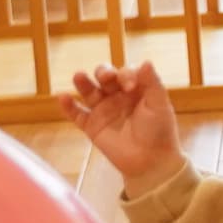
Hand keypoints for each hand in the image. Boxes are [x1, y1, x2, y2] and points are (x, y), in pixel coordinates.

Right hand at [64, 63, 182, 181]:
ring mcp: (103, 110)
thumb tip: (146, 61)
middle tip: (106, 77)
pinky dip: (69, 107)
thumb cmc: (159, 131)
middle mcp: (117, 96)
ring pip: (89, 92)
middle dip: (103, 72)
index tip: (130, 86)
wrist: (151, 162)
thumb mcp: (159, 105)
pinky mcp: (92, 126)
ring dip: (83, 83)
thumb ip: (152, 83)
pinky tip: (63, 97)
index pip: (125, 72)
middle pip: (105, 77)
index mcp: (136, 89)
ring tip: (78, 76)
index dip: (125, 74)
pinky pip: (77, 114)